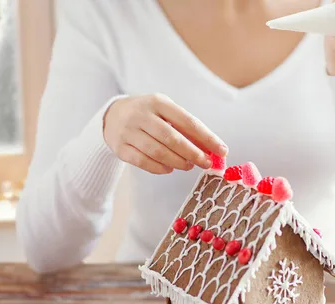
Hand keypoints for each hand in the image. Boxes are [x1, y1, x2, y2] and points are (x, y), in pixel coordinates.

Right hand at [103, 94, 227, 173]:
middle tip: (206, 163)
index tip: (222, 150)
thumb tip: (211, 148)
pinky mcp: (120, 148)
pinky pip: (143, 162)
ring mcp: (128, 131)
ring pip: (157, 152)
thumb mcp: (166, 112)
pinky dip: (159, 168)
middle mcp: (141, 115)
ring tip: (189, 166)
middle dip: (193, 153)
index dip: (207, 138)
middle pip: (172, 138)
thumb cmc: (149, 115)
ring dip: (178, 162)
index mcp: (158, 102)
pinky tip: (170, 169)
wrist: (112, 115)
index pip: (188, 121)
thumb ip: (186, 128)